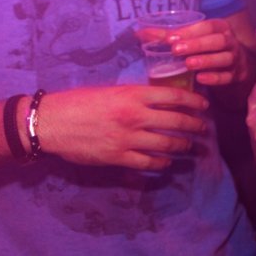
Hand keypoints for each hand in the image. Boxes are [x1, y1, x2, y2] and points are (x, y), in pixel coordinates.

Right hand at [35, 85, 208, 170]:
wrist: (51, 122)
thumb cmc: (79, 102)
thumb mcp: (111, 91)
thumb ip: (135, 97)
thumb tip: (160, 101)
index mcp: (134, 95)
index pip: (175, 96)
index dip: (194, 102)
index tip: (204, 106)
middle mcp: (135, 116)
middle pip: (177, 121)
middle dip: (196, 126)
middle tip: (204, 129)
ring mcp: (128, 138)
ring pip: (168, 144)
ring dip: (183, 146)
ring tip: (191, 146)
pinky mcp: (118, 157)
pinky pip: (149, 163)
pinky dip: (162, 164)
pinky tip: (166, 162)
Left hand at [164, 18, 249, 87]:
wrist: (236, 65)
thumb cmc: (209, 48)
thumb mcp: (195, 38)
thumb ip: (170, 36)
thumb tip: (142, 33)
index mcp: (220, 29)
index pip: (208, 26)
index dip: (191, 31)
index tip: (171, 38)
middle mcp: (230, 42)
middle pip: (218, 41)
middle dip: (197, 44)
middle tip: (176, 50)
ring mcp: (235, 59)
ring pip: (225, 58)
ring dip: (206, 60)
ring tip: (188, 64)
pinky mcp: (236, 75)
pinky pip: (227, 77)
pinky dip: (214, 78)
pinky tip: (200, 79)